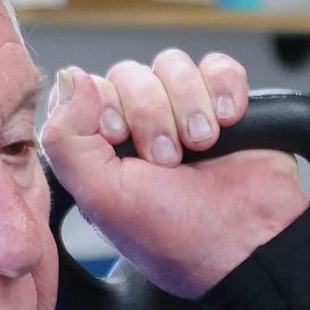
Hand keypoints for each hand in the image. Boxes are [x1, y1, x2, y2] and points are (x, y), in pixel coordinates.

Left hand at [40, 49, 308, 299]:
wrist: (244, 245)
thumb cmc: (174, 235)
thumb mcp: (100, 196)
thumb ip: (65, 138)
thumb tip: (69, 76)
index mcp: (104, 147)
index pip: (88, 89)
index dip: (106, 107)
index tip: (122, 142)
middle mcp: (141, 126)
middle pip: (130, 73)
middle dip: (150, 113)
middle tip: (168, 159)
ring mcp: (184, 112)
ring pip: (172, 65)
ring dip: (188, 103)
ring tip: (202, 144)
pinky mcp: (227, 104)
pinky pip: (218, 66)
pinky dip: (223, 87)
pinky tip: (228, 119)